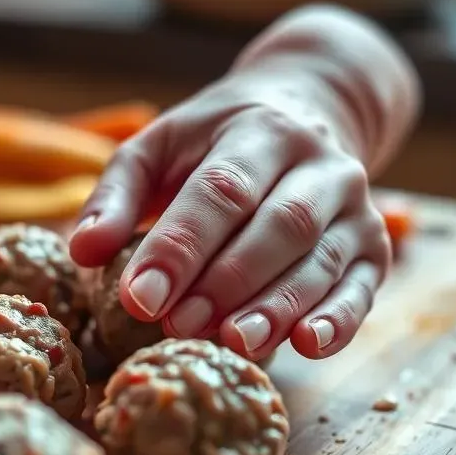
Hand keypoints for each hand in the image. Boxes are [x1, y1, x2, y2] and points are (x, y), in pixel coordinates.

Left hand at [70, 64, 390, 361]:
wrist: (307, 109)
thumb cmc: (213, 143)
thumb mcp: (157, 148)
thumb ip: (115, 196)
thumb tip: (81, 252)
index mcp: (257, 131)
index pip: (219, 192)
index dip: (179, 248)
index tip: (139, 298)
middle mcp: (317, 164)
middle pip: (277, 227)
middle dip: (225, 283)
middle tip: (178, 327)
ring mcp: (354, 205)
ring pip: (321, 260)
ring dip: (276, 308)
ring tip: (234, 345)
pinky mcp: (374, 245)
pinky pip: (364, 286)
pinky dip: (340, 318)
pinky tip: (310, 345)